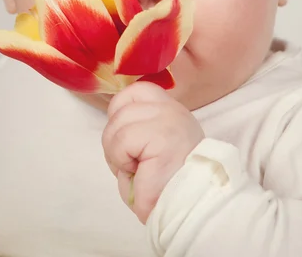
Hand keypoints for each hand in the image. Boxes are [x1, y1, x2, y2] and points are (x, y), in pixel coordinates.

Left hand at [102, 81, 204, 222]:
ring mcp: (168, 117)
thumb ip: (135, 130)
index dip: (120, 115)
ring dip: (116, 154)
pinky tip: (138, 172)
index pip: (134, 92)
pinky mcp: (160, 134)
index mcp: (170, 109)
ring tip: (135, 170)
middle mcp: (172, 108)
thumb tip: (115, 132)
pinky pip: (121, 142)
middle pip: (119, 105)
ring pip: (116, 124)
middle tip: (129, 164)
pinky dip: (121, 161)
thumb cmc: (166, 187)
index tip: (128, 143)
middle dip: (113, 138)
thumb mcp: (150, 148)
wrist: (188, 209)